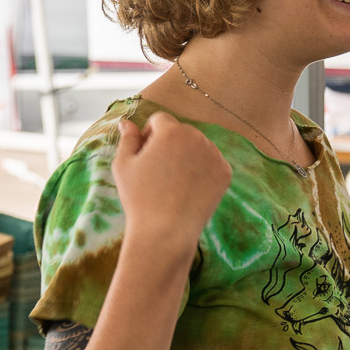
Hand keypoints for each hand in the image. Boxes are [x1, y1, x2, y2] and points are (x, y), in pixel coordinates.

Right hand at [111, 112, 232, 258]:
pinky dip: (201, 170)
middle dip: (169, 143)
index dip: (149, 135)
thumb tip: (127, 123)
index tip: (144, 155)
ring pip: (198, 147)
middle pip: (181, 132)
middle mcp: (198, 138)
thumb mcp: (124, 164)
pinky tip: (188, 188)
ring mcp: (215, 156)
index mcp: (172, 131)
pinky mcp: (225, 173)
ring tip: (173, 182)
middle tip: (158, 171)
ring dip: (187, 155)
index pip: (160, 120)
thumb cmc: (140, 196)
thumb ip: (128, 139)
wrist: (167, 230)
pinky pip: (211, 163)